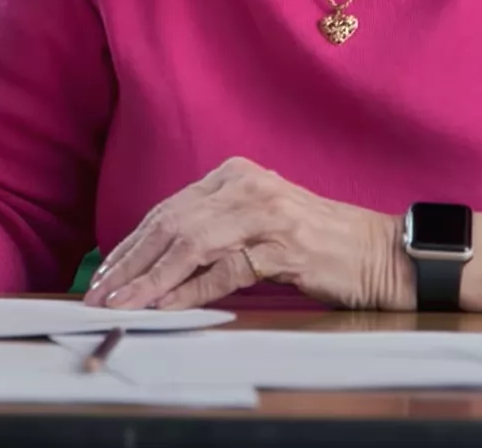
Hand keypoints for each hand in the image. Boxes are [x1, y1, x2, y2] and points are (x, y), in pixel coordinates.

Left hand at [83, 157, 409, 311]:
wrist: (381, 252)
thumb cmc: (318, 243)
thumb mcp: (257, 223)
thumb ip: (213, 231)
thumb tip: (156, 262)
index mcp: (235, 174)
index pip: (167, 210)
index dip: (131, 246)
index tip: (104, 276)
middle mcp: (246, 185)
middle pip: (170, 225)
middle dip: (130, 264)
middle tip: (100, 296)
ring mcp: (265, 213)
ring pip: (189, 245)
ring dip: (150, 281)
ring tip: (123, 305)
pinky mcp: (284, 246)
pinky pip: (224, 270)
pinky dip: (190, 292)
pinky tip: (166, 308)